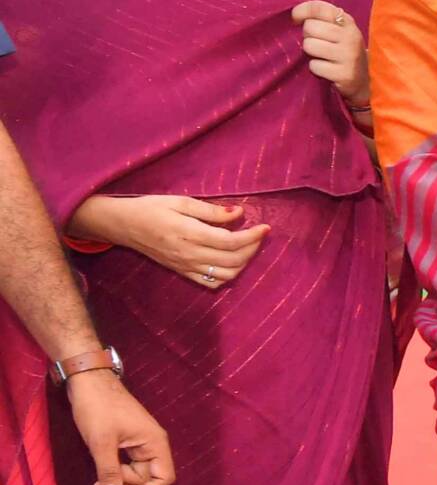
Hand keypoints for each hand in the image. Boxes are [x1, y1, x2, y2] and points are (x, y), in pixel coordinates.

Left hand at [65, 371, 172, 484]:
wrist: (89, 381)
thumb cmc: (98, 409)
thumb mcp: (101, 443)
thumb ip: (109, 472)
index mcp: (155, 443)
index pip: (164, 478)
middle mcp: (153, 443)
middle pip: (149, 476)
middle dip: (126, 483)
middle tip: (99, 480)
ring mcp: (141, 441)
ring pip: (137, 469)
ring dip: (119, 476)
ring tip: (96, 477)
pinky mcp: (129, 438)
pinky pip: (128, 461)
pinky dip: (115, 467)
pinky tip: (100, 465)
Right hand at [68, 195, 269, 287]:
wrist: (123, 225)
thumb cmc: (151, 208)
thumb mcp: (181, 201)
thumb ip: (211, 211)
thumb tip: (239, 213)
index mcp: (189, 234)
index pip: (231, 241)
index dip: (253, 236)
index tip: (265, 227)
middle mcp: (189, 254)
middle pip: (233, 260)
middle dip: (252, 248)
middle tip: (259, 234)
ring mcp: (185, 266)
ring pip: (226, 275)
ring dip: (243, 263)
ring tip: (248, 246)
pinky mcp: (181, 272)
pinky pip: (211, 282)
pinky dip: (228, 275)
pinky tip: (232, 261)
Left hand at [291, 0, 369, 106]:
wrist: (363, 80)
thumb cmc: (343, 51)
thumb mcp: (339, 31)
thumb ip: (322, 19)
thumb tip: (295, 15)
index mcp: (347, 22)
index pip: (319, 7)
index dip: (302, 11)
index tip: (295, 18)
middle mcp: (350, 36)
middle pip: (310, 27)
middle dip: (308, 36)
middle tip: (318, 44)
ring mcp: (349, 55)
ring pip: (309, 45)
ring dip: (310, 53)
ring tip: (321, 56)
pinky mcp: (344, 74)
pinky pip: (314, 66)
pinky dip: (316, 69)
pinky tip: (326, 69)